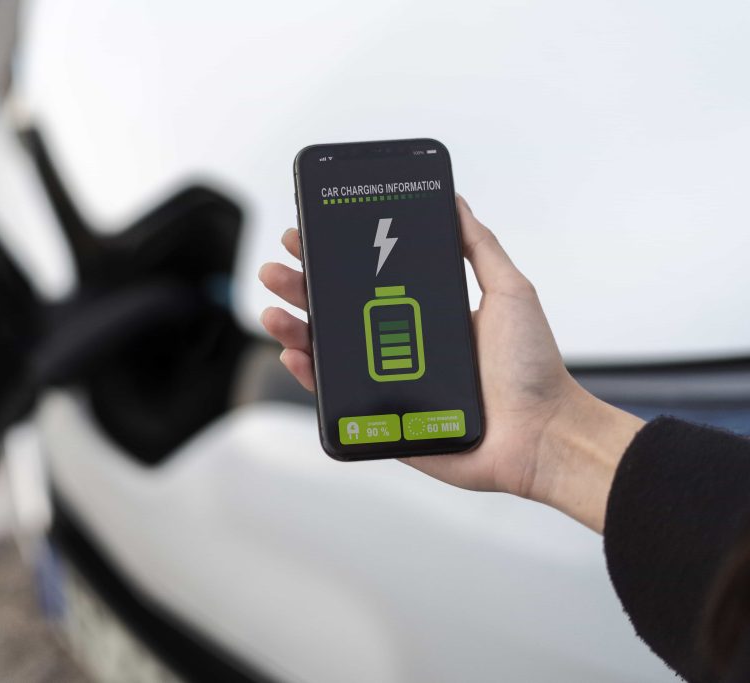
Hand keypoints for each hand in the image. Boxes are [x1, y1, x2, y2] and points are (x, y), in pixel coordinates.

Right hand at [259, 195, 643, 532]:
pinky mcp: (382, 420)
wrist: (542, 434)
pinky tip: (294, 353)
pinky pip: (335, 397)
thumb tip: (456, 202)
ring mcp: (387, 381)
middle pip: (335, 312)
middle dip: (300, 287)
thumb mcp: (510, 292)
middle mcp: (399, 346)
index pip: (364, 281)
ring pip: (327, 352)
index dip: (332, 259)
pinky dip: (309, 375)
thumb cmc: (533, 369)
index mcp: (422, 315)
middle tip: (276, 267)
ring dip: (293, 327)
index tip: (307, 235)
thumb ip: (480, 247)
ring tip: (273, 309)